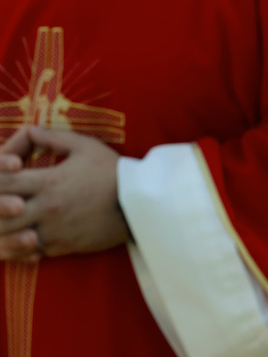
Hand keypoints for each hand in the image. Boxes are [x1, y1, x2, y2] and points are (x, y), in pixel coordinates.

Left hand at [0, 126, 128, 260]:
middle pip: (0, 212)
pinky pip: (28, 253)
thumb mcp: (86, 146)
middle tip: (0, 203)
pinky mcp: (62, 247)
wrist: (138, 203)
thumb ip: (53, 138)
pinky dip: (18, 248)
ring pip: (10, 237)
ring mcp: (52, 230)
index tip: (1, 176)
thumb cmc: (113, 171)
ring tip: (4, 224)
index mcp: (49, 182)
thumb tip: (29, 130)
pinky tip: (18, 241)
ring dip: (2, 231)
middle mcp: (46, 208)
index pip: (3, 182)